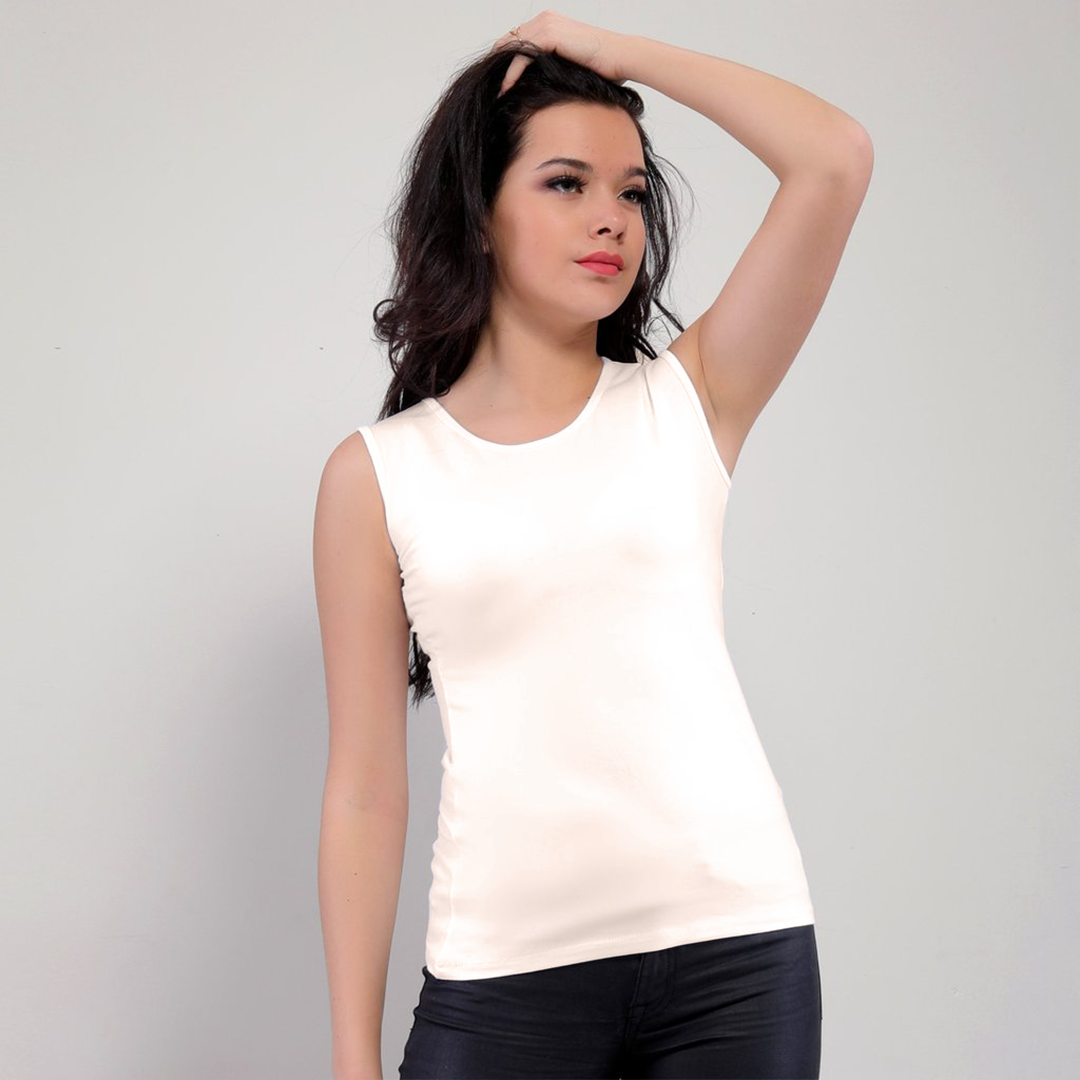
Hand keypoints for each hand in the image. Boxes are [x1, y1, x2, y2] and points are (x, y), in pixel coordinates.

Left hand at [491, 10, 627, 96]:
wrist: (622, 58)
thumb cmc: (604, 67)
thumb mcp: (571, 67)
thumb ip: (553, 69)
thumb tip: (538, 90)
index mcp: (549, 24)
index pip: (516, 42)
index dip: (504, 63)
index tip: (498, 86)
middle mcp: (544, 19)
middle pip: (508, 42)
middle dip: (496, 66)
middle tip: (488, 90)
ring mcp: (546, 24)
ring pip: (510, 48)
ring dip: (499, 72)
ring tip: (493, 94)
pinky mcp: (549, 35)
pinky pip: (520, 55)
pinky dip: (510, 74)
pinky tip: (505, 91)